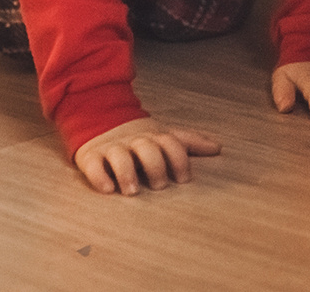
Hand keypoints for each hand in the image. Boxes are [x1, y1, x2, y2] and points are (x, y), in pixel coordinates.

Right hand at [71, 115, 221, 195]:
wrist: (100, 118)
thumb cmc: (139, 137)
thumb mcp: (163, 135)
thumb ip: (189, 142)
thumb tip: (218, 148)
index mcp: (154, 136)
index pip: (170, 143)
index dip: (179, 160)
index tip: (184, 179)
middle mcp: (134, 141)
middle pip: (147, 148)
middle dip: (155, 166)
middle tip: (159, 186)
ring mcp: (112, 147)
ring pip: (119, 156)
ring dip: (126, 172)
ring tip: (132, 191)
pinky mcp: (91, 156)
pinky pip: (92, 165)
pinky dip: (99, 177)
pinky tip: (107, 189)